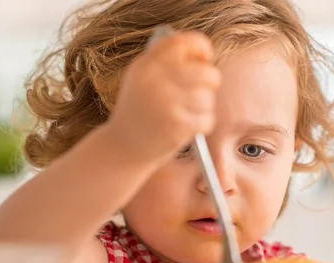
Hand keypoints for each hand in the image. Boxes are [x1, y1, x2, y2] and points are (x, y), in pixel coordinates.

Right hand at [106, 31, 220, 162]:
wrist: (122, 148)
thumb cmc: (139, 112)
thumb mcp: (141, 79)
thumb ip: (166, 62)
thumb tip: (203, 55)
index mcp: (145, 65)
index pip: (182, 43)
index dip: (201, 47)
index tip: (205, 57)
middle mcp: (155, 81)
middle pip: (205, 72)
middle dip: (211, 80)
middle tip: (204, 89)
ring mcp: (166, 103)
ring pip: (207, 97)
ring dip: (203, 107)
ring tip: (186, 114)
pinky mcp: (177, 125)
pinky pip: (207, 119)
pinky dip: (202, 125)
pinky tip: (186, 129)